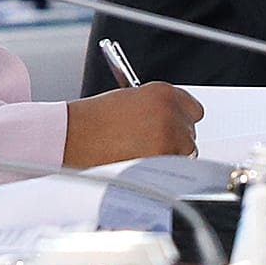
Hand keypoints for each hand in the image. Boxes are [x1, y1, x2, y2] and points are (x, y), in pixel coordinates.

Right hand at [63, 85, 203, 167]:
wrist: (72, 137)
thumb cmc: (92, 121)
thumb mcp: (129, 100)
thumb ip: (156, 108)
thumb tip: (173, 122)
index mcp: (163, 93)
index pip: (193, 109)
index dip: (181, 120)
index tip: (173, 127)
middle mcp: (170, 113)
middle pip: (190, 133)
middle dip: (174, 140)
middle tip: (149, 144)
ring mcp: (168, 138)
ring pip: (184, 154)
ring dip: (168, 156)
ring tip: (138, 154)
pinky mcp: (161, 161)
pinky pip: (171, 171)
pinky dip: (159, 171)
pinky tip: (137, 164)